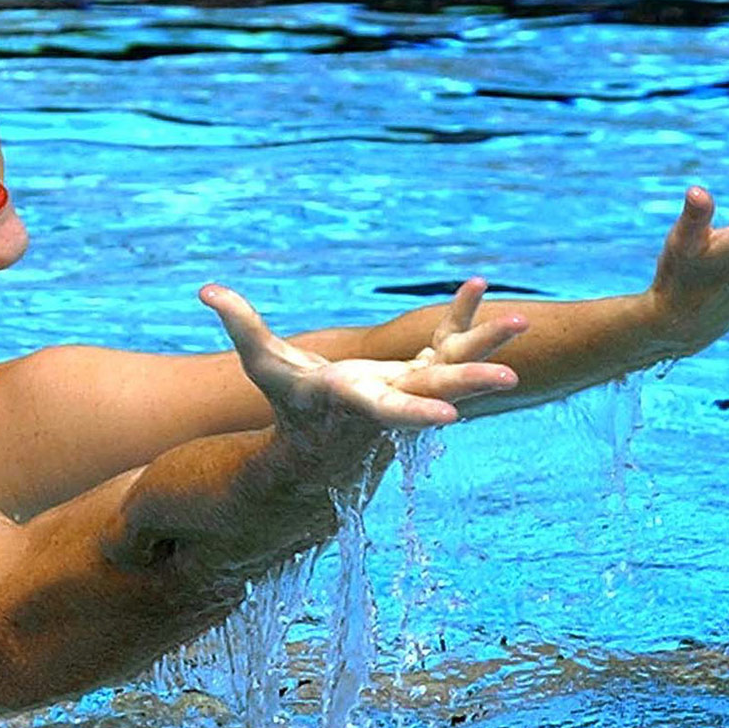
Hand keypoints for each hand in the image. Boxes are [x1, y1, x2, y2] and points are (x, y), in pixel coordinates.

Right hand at [201, 278, 525, 432]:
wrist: (322, 441)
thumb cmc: (290, 407)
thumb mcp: (262, 365)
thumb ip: (240, 326)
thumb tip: (205, 289)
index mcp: (354, 404)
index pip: (388, 413)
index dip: (417, 413)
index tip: (450, 419)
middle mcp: (391, 401)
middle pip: (435, 390)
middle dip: (471, 380)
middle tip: (510, 376)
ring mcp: (411, 388)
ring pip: (454, 365)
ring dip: (486, 343)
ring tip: (523, 320)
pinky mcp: (419, 374)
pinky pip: (446, 341)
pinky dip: (462, 316)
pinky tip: (479, 285)